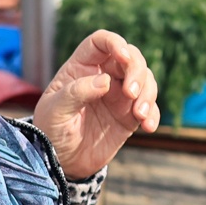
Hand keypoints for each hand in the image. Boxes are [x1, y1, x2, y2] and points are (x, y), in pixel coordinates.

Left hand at [34, 30, 158, 179]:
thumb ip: (76, 93)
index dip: (114, 43)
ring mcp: (119, 96)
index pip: (101, 42)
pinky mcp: (129, 116)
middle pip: (131, 58)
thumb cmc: (51, 130)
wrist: (61, 162)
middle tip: (131, 93)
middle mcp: (104, 76)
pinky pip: (150, 108)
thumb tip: (105, 81)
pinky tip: (148, 126)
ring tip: (139, 115)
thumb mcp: (55, 112)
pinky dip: (153, 114)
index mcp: (81, 68)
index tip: (123, 56)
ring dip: (148, 93)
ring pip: (145, 80)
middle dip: (136, 72)